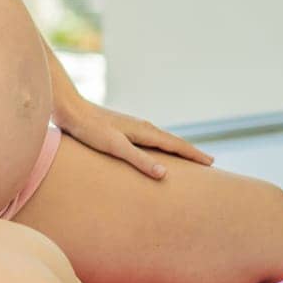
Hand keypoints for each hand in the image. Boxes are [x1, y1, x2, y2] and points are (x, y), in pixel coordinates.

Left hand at [52, 96, 214, 179]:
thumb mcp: (115, 146)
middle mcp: (141, 126)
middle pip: (172, 141)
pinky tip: (152, 151)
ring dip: (175, 148)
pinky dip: (159, 146)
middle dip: (190, 152)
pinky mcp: (120, 129)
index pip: (176, 144)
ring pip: (160, 139)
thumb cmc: (90, 129)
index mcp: (144, 131)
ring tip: (186, 158)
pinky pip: (148, 139)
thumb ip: (139, 160)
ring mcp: (131, 127)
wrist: (69, 109)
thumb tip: (165, 173)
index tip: (212, 163)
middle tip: (208, 162)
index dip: (194, 154)